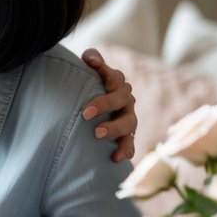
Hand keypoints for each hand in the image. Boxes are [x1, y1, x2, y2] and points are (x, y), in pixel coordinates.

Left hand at [81, 47, 135, 162]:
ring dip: (115, 130)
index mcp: (117, 83)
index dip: (103, 86)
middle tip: (86, 115)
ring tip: (98, 135)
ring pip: (129, 125)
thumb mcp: (90, 67)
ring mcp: (128, 118)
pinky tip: (116, 159)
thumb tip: (91, 59)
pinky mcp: (126, 135)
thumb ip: (92, 57)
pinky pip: (130, 144)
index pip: (114, 79)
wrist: (94, 104)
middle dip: (106, 107)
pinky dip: (126, 151)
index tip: (86, 106)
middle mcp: (126, 100)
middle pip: (123, 103)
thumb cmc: (90, 82)